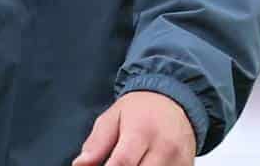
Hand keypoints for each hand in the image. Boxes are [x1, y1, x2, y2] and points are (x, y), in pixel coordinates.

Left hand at [72, 90, 195, 165]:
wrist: (175, 100)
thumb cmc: (142, 109)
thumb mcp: (113, 117)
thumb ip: (97, 143)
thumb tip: (80, 164)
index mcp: (141, 131)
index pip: (123, 163)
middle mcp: (164, 148)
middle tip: (113, 165)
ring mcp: (179, 160)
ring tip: (132, 162)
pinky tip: (143, 165)